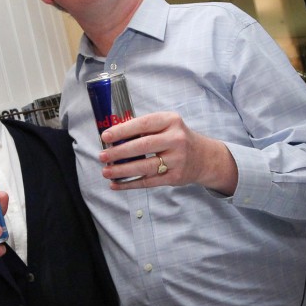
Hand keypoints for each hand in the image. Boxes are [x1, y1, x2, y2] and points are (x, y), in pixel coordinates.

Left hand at [99, 111, 237, 194]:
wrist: (203, 157)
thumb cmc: (177, 138)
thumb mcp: (166, 125)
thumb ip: (144, 128)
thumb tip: (113, 136)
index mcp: (171, 121)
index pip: (143, 124)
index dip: (122, 130)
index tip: (105, 136)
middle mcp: (176, 139)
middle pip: (142, 146)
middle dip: (119, 152)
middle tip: (102, 156)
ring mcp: (177, 159)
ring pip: (144, 166)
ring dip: (122, 170)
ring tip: (106, 172)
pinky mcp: (175, 177)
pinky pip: (148, 182)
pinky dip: (130, 184)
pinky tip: (116, 184)